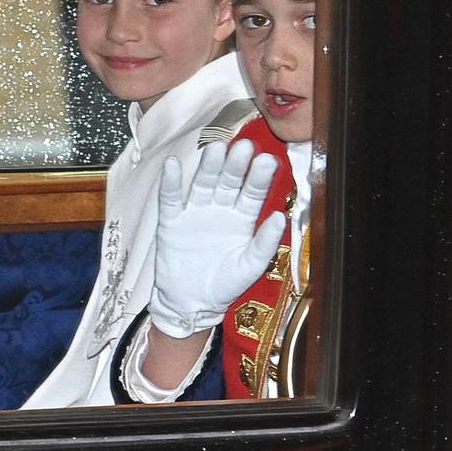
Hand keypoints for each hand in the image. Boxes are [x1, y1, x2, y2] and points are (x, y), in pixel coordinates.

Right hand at [150, 140, 285, 338]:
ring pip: (203, 184)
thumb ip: (265, 243)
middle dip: (236, 165)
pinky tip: (173, 164)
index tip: (268, 161)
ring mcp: (195, 212)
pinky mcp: (172, 221)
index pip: (253, 192)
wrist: (192, 304)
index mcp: (242, 218)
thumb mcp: (250, 266)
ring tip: (215, 149)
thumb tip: (280, 217)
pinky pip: (171, 199)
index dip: (259, 177)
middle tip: (244, 147)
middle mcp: (220, 208)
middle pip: (228, 181)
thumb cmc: (226, 284)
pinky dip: (171, 182)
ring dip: (209, 167)